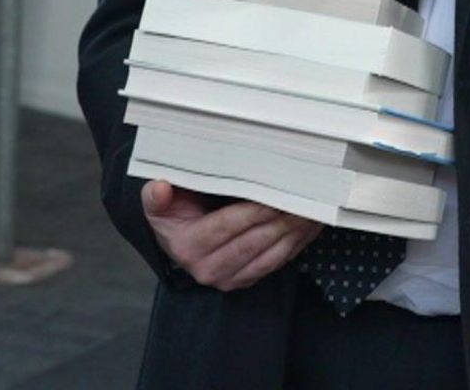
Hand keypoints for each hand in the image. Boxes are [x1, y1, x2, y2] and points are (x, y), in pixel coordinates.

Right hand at [142, 179, 321, 290]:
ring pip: (270, 255)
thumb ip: (157, 196)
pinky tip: (309, 227)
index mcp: (188, 246)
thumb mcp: (157, 203)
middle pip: (254, 241)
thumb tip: (160, 188)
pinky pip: (276, 263)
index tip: (276, 195)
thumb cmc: (172, 214)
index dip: (254, 211)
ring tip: (313, 210)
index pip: (228, 226)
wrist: (175, 241)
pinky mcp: (244, 281)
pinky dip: (296, 244)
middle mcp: (208, 269)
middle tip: (305, 199)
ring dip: (295, 233)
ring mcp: (228, 279)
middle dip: (282, 220)